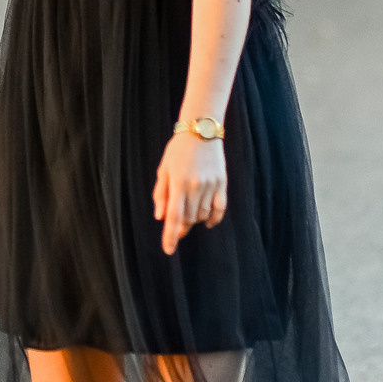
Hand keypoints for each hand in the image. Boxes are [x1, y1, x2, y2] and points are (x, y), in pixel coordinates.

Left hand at [152, 130, 226, 255]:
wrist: (201, 131)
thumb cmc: (178, 150)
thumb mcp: (163, 170)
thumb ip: (161, 194)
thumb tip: (160, 218)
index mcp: (178, 183)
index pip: (174, 216)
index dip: (170, 235)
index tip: (169, 250)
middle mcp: (195, 186)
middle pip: (188, 218)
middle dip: (180, 226)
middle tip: (176, 225)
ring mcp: (210, 185)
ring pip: (202, 215)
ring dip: (194, 219)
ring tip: (189, 212)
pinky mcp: (222, 183)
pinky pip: (219, 209)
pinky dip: (212, 219)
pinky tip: (206, 221)